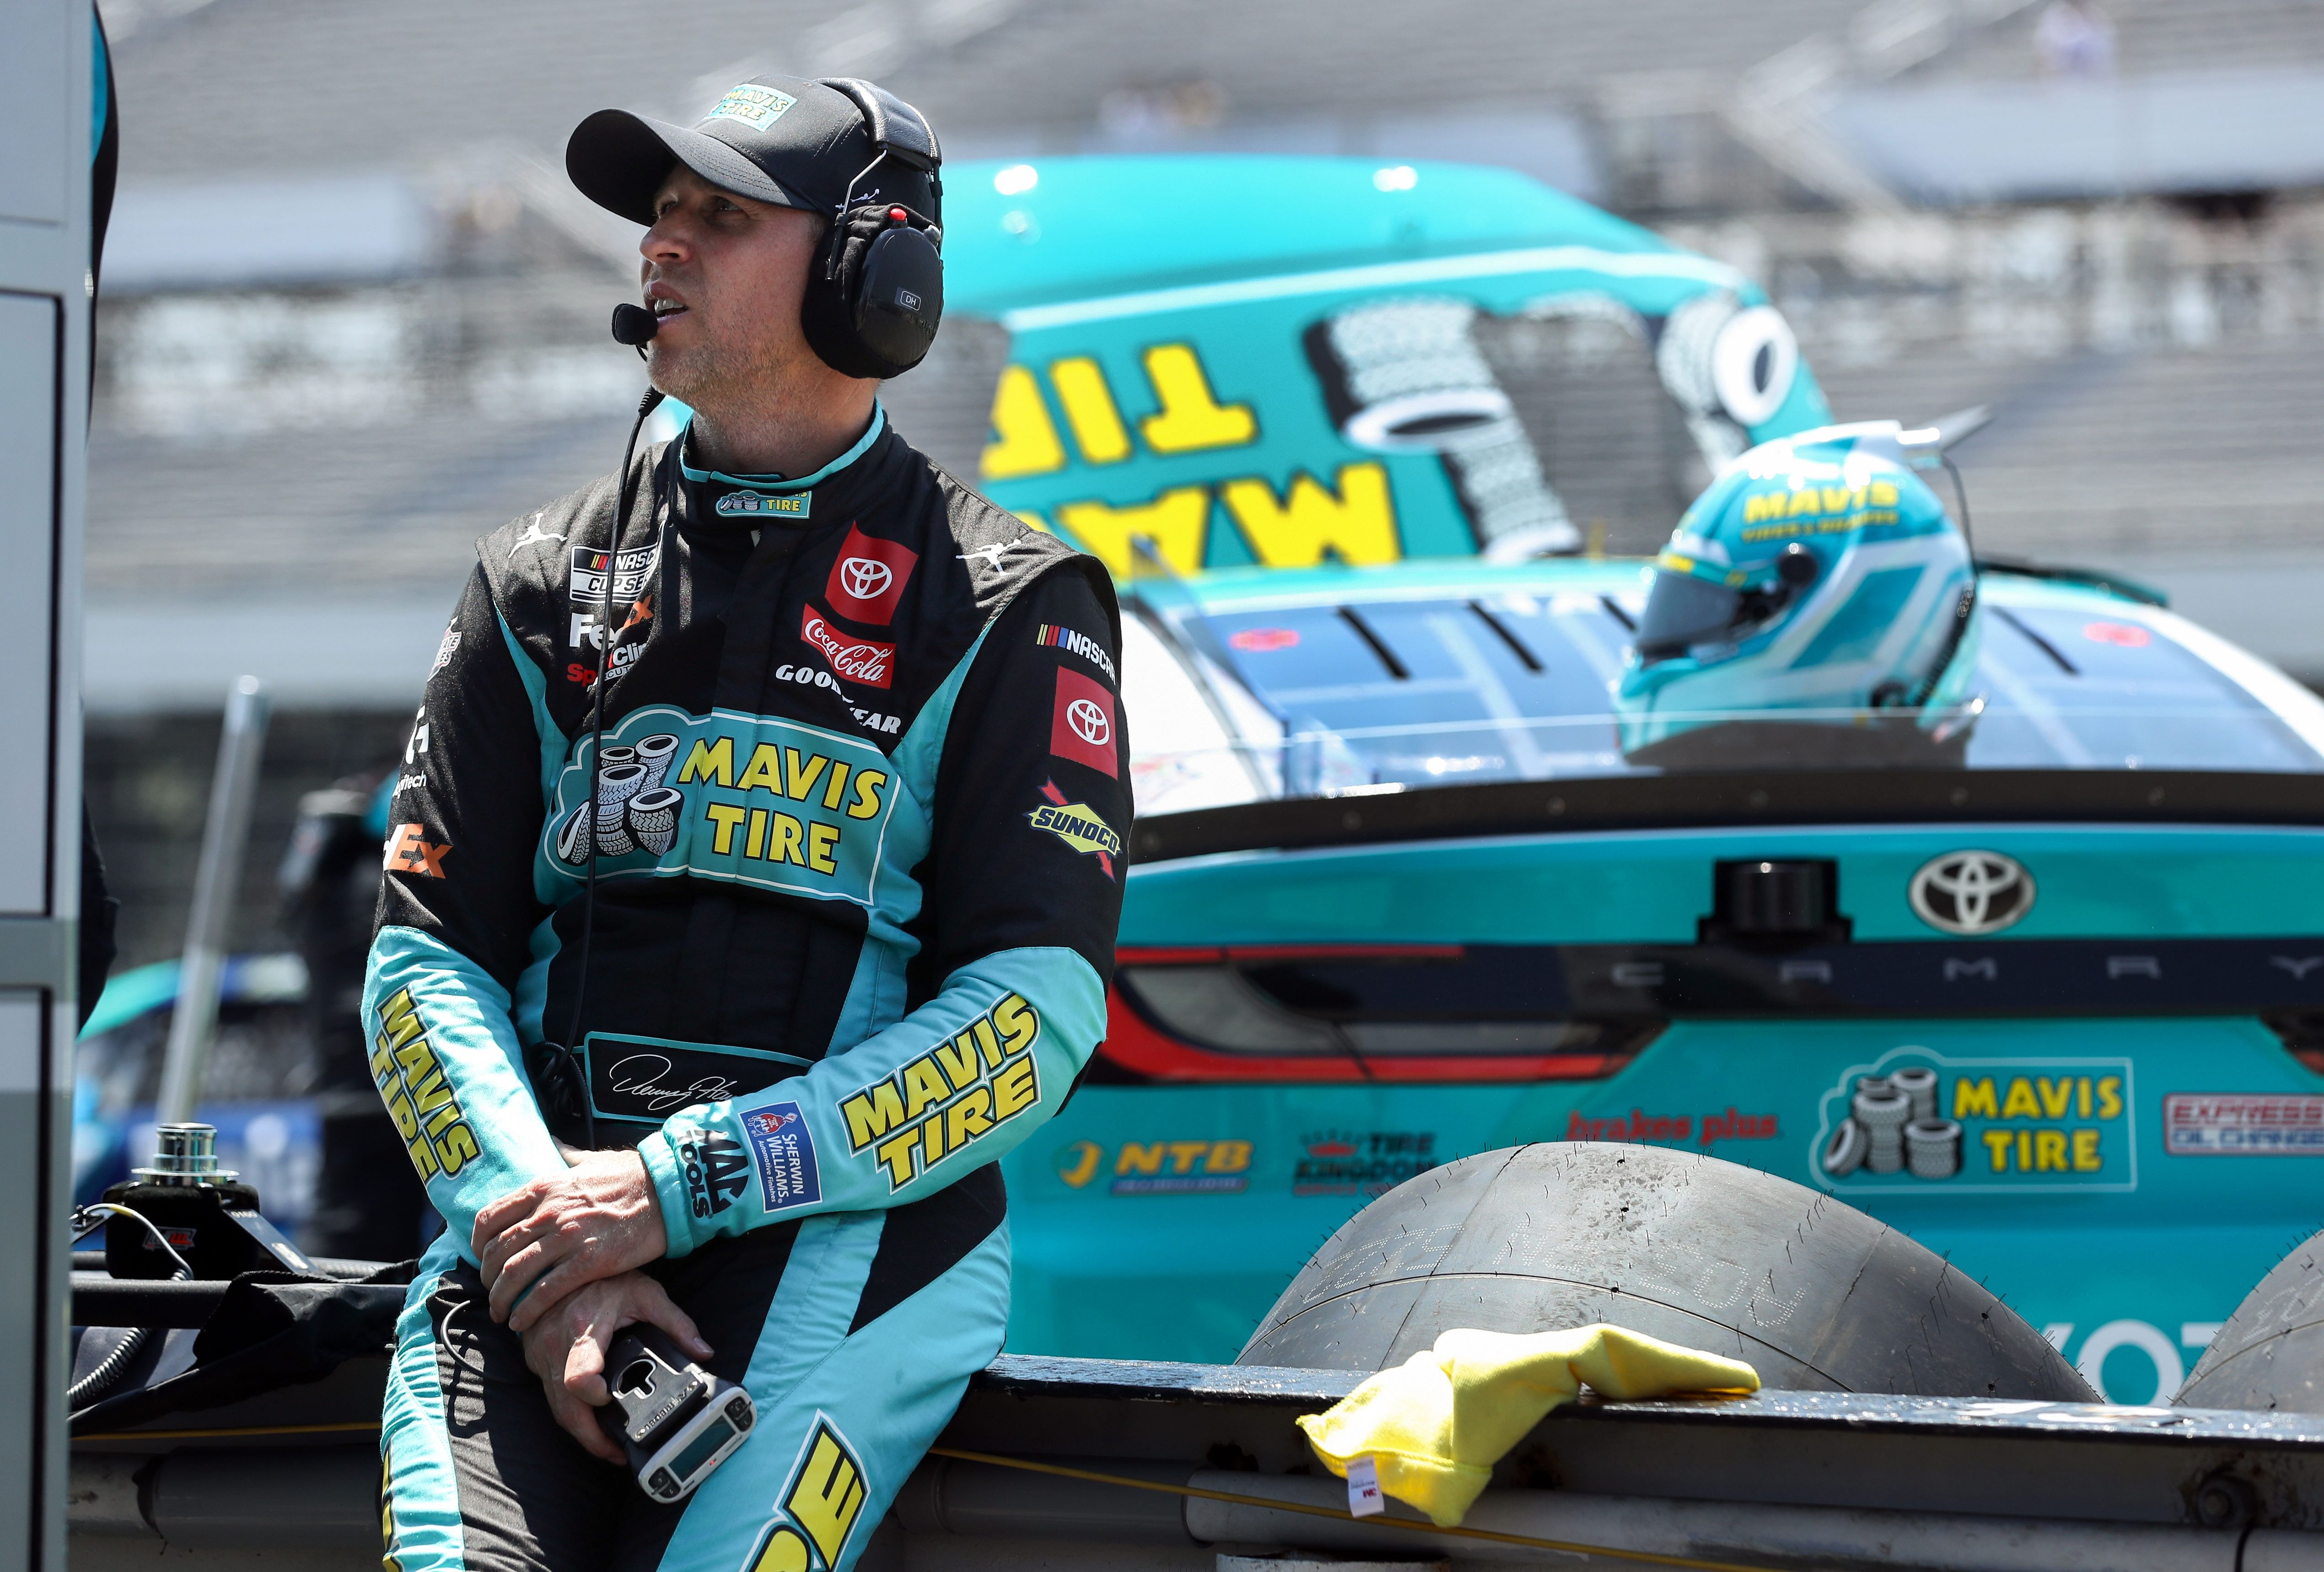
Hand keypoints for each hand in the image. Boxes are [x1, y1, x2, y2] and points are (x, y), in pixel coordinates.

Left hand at [473, 1150, 666, 1330]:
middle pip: (497, 1250)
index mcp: (544, 1188)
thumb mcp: (590, 1160)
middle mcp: (548, 1212)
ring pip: (515, 1273)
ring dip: (501, 1298)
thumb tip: (554, 1144)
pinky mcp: (589, 1261)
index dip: (478, 1245)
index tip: (482, 1259)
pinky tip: (521, 1321)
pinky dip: (527, 1310)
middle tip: (492, 1292)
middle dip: (487, 1278)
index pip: (490, 1218)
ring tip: (501, 1313)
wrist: (667, 1190)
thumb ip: (566, 1156)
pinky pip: (546, 1291)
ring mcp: (568, 1237)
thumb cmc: (632, 1175)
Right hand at [518, 1270, 711, 1463]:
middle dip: (590, 1438)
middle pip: (565, 1408)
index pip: (578, 1375)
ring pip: (555, 1409)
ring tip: (608, 1447)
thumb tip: (704, 1353)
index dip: (592, 1397)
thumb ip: (677, 1324)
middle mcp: (555, 1345)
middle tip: (617, 1453)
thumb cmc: (607, 1277)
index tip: (610, 1403)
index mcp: (584, 1327)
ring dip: (580, 1432)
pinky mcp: (533, 1359)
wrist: (562, 1261)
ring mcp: (539, 1355)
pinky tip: (589, 1423)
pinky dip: (568, 1414)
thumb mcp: (647, 1293)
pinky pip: (549, 1397)